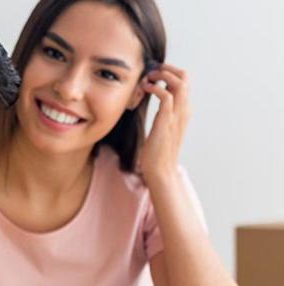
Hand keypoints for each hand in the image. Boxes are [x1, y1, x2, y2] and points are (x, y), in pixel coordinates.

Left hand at [137, 63, 190, 182]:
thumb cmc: (157, 150)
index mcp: (184, 111)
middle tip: (152, 70)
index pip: (184, 82)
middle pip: (185, 78)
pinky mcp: (167, 122)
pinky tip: (145, 88)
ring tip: (148, 77)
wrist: (159, 170)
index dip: (170, 72)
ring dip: (163, 75)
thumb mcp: (163, 126)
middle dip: (168, 69)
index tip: (155, 72)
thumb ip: (164, 113)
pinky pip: (167, 97)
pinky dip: (156, 88)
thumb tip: (156, 101)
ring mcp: (177, 116)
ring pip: (179, 84)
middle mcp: (184, 111)